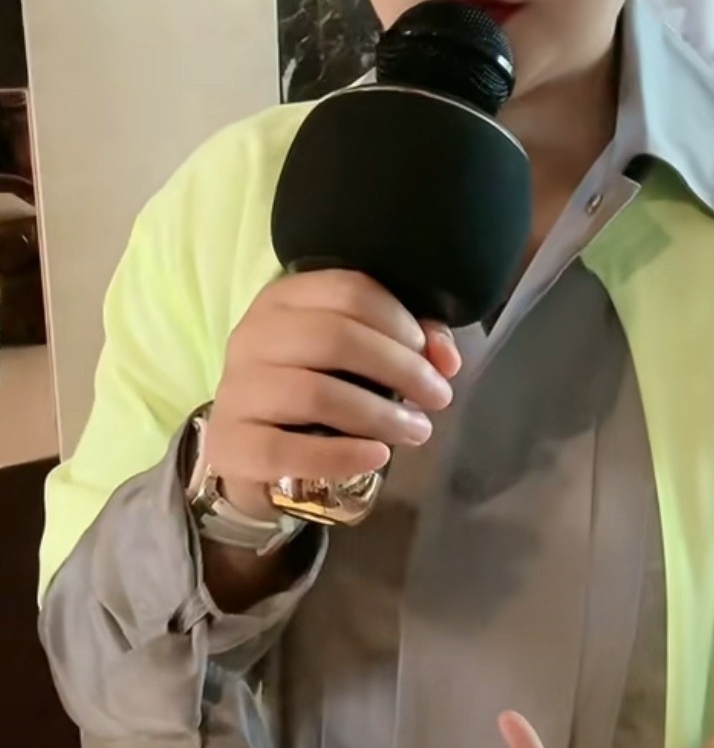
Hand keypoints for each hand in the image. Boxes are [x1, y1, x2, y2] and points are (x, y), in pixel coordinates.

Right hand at [207, 269, 459, 520]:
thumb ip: (407, 343)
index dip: (401, 322)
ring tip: (417, 431)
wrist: (251, 447)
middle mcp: (254, 335)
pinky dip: (340, 455)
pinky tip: (376, 457)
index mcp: (285, 299)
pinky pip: (286, 449)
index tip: (434, 357)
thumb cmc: (314, 385)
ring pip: (315, 393)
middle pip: (335, 337)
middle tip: (438, 398)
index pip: (349, 290)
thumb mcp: (355, 353)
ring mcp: (237, 388)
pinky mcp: (232, 442)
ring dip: (379, 415)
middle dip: (401, 368)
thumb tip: (447, 360)